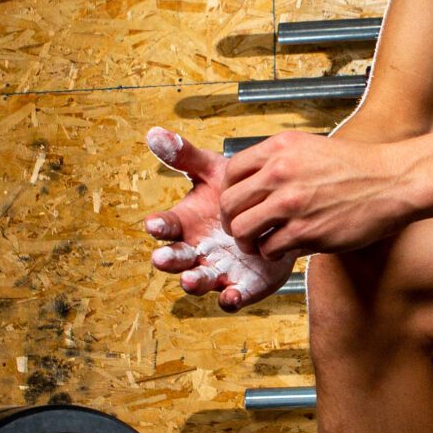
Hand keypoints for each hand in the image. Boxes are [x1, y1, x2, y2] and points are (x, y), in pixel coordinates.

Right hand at [142, 128, 294, 310]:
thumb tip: (154, 133)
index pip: (166, 226)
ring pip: (199, 280)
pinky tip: (231, 296)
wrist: (278, 209)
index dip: (159, 225)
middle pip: (176, 258)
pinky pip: (232, 297)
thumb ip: (186, 156)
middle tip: (162, 258)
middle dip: (169, 260)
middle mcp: (196, 249)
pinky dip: (230, 299)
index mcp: (186, 223)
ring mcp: (217, 269)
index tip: (154, 223)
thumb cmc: (238, 191)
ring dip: (193, 282)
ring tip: (190, 280)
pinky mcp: (242, 284)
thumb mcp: (214, 170)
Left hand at [222, 128, 419, 258]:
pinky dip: (273, 253)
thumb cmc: (356, 167)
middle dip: (232, 222)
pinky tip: (285, 249)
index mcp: (279, 148)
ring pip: (243, 230)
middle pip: (229, 204)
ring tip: (260, 244)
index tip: (239, 204)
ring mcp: (292, 204)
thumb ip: (279, 160)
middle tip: (243, 231)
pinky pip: (270, 249)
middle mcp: (280, 173)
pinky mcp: (306, 232)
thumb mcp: (311, 148)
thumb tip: (252, 180)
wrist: (392, 182)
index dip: (230, 193)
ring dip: (248, 242)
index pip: (231, 172)